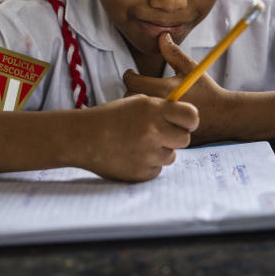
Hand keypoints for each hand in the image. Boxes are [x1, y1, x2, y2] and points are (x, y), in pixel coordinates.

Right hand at [81, 94, 198, 181]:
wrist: (83, 138)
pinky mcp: (142, 172)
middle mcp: (153, 131)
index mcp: (154, 110)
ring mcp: (148, 154)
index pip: (191, 116)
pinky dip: (148, 164)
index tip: (185, 123)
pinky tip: (132, 156)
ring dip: (160, 151)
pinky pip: (157, 169)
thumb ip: (162, 108)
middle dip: (174, 137)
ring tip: (139, 145)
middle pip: (184, 139)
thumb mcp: (136, 102)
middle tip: (158, 135)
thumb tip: (185, 116)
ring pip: (171, 156)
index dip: (190, 121)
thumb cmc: (110, 117)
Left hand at [123, 32, 230, 142]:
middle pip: (129, 99)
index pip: (132, 82)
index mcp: (163, 89)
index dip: (129, 75)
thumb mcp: (190, 68)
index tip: (130, 73)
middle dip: (130, 91)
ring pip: (137, 115)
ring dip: (138, 107)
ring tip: (145, 101)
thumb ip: (173, 52)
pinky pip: (147, 127)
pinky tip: (153, 116)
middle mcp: (159, 106)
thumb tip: (162, 36)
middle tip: (136, 86)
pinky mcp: (164, 134)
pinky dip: (147, 121)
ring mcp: (161, 122)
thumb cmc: (208, 91)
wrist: (224, 115)